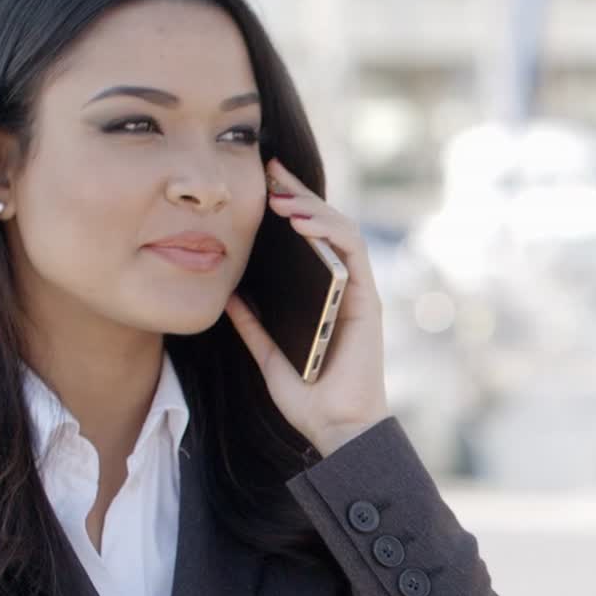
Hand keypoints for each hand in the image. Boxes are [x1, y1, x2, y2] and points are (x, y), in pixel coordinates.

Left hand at [224, 156, 390, 457]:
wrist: (336, 427)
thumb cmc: (309, 399)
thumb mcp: (267, 354)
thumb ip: (252, 325)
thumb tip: (228, 293)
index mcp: (321, 297)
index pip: (306, 242)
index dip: (286, 208)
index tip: (259, 184)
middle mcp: (342, 289)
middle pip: (324, 227)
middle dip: (297, 193)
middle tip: (268, 168)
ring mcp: (357, 292)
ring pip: (341, 231)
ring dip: (312, 207)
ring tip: (281, 197)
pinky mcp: (367, 299)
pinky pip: (352, 252)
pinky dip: (329, 230)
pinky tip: (302, 221)